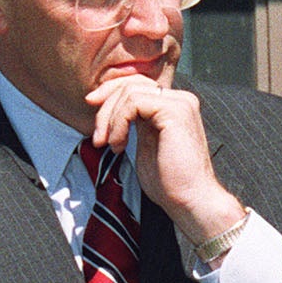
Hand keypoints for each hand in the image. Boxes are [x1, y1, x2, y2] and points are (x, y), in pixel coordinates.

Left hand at [87, 75, 246, 248]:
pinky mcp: (174, 112)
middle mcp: (181, 99)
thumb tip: (111, 107)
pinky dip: (118, 123)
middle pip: (131, 83)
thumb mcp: (146, 142)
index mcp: (176, 106)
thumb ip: (136, 121)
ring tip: (108, 144)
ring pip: (129, 92)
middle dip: (105, 105)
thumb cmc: (169, 180)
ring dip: (109, 118)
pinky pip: (133, 103)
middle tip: (97, 136)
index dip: (110, 93)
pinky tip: (119, 145)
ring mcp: (180, 103)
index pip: (137, 84)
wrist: (190, 199)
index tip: (91, 110)